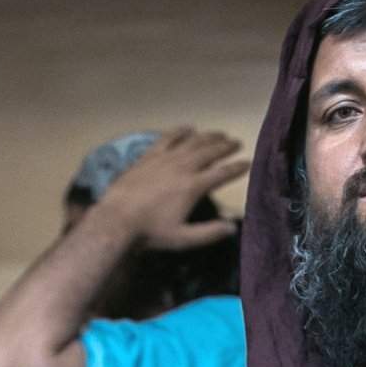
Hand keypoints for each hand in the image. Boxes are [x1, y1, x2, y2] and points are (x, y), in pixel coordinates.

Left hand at [93, 127, 248, 251]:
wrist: (116, 219)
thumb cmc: (150, 232)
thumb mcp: (182, 238)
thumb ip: (209, 233)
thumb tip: (233, 228)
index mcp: (193, 187)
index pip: (222, 173)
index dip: (237, 167)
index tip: (248, 162)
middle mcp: (183, 167)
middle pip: (210, 152)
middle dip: (226, 146)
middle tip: (237, 142)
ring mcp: (165, 159)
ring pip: (192, 142)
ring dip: (208, 136)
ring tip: (219, 134)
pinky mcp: (149, 156)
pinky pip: (168, 138)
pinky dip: (180, 131)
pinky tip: (188, 128)